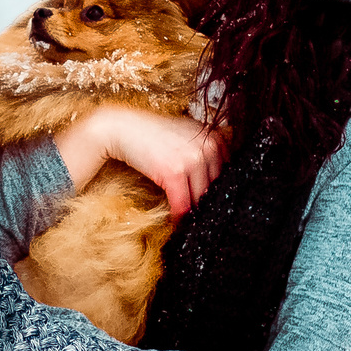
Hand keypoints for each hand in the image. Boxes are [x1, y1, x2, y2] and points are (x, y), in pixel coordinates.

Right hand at [60, 105, 224, 216]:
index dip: (218, 193)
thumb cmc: (154, 134)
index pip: (226, 175)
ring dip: (193, 214)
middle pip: (214, 189)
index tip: (211, 205)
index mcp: (215, 138)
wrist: (124, 128)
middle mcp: (208, 146)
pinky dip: (178, 216)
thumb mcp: (187, 135)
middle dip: (206, 205)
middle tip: (200, 218)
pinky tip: (176, 221)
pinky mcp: (175, 172)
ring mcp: (193, 159)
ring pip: (200, 199)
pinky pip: (182, 203)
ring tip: (188, 222)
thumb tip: (216, 183)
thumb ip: (205, 151)